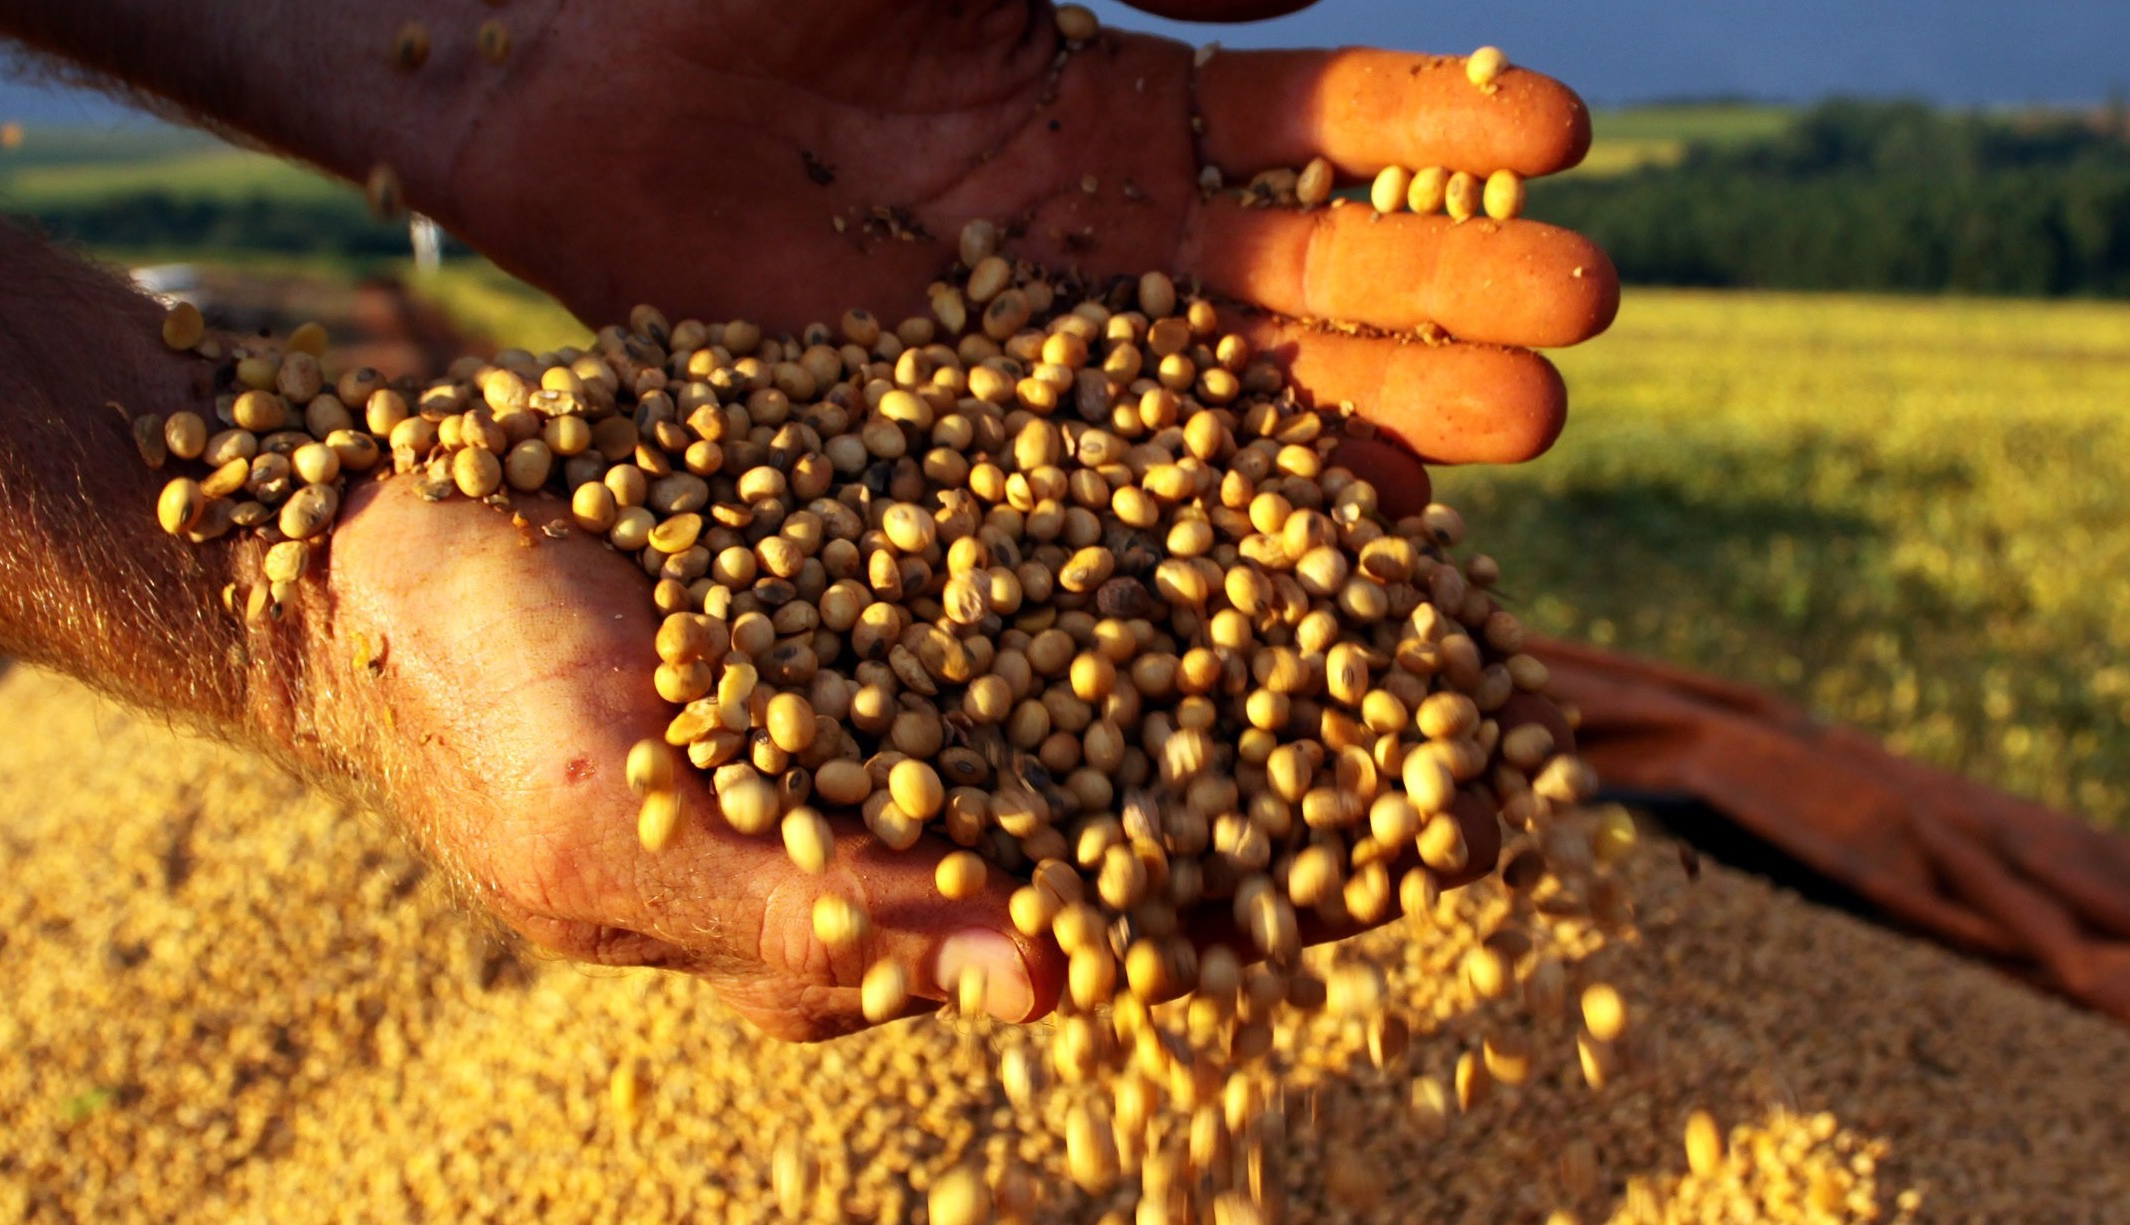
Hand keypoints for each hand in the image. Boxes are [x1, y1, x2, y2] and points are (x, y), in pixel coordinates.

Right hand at [313, 476, 1535, 1040]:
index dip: (1252, 910)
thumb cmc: (469, 712)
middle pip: (1148, 812)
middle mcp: (919, 808)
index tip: (1422, 872)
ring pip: (1132, 675)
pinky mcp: (907, 558)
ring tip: (1438, 602)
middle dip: (1309, 789)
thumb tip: (1042, 992)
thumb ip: (812, 912)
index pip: (1094, 936)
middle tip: (1499, 757)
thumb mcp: (614, 836)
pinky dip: (1171, 528)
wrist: (376, 533)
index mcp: (865, 918)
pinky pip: (1063, 548)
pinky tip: (1285, 475)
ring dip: (1272, 650)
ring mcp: (921, 680)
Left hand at [429, 0, 1616, 497]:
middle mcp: (1105, 236)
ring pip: (1241, 392)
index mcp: (1121, 96)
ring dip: (1385, 405)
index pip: (1312, 121)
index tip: (1558, 128)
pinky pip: (1101, 490)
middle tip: (1583, 304)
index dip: (1431, 123)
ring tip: (1524, 421)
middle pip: (1314, 273)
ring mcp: (1037, 353)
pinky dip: (1218, 517)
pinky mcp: (944, 446)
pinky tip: (1337, 540)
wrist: (546, 61)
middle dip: (1451, 281)